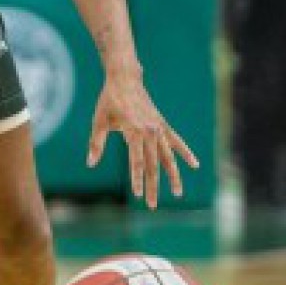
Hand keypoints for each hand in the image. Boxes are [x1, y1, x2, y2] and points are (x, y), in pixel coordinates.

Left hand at [86, 72, 198, 209]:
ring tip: (177, 194)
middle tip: (152, 205)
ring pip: (168, 157)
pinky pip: (176, 142)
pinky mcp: (162, 125)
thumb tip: (90, 163)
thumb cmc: (108, 100)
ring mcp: (158, 129)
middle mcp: (149, 132)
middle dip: (152, 186)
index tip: (137, 195)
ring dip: (173, 176)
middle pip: (153, 164)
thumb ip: (96, 143)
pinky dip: (185, 153)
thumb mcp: (99, 121)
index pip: (136, 162)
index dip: (137, 179)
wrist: (125, 79)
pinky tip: (195, 165)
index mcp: (133, 131)